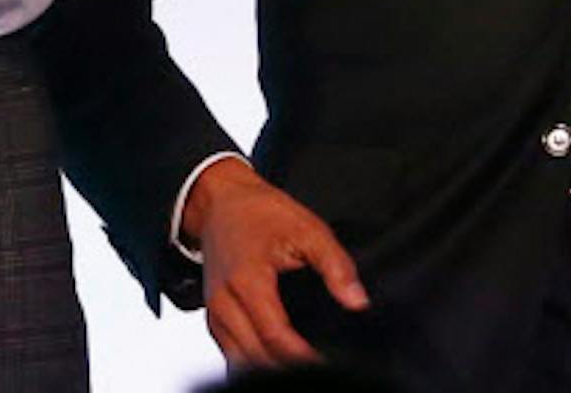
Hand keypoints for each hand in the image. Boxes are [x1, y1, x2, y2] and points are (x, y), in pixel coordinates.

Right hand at [184, 159, 369, 369]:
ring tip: (301, 366)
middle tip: (320, 366)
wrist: (221, 202)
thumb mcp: (307, 228)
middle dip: (288, 368)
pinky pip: (230, 353)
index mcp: (247, 280)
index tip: (327, 362)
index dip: (303, 357)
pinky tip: (276, 360)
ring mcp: (214, 312)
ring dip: (269, 368)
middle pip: (256, 356)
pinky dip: (252, 361)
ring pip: (240, 361)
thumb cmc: (260, 212)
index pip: (275, 336)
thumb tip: (357, 301)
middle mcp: (224, 302)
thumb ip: (335, 265)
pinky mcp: (212, 317)